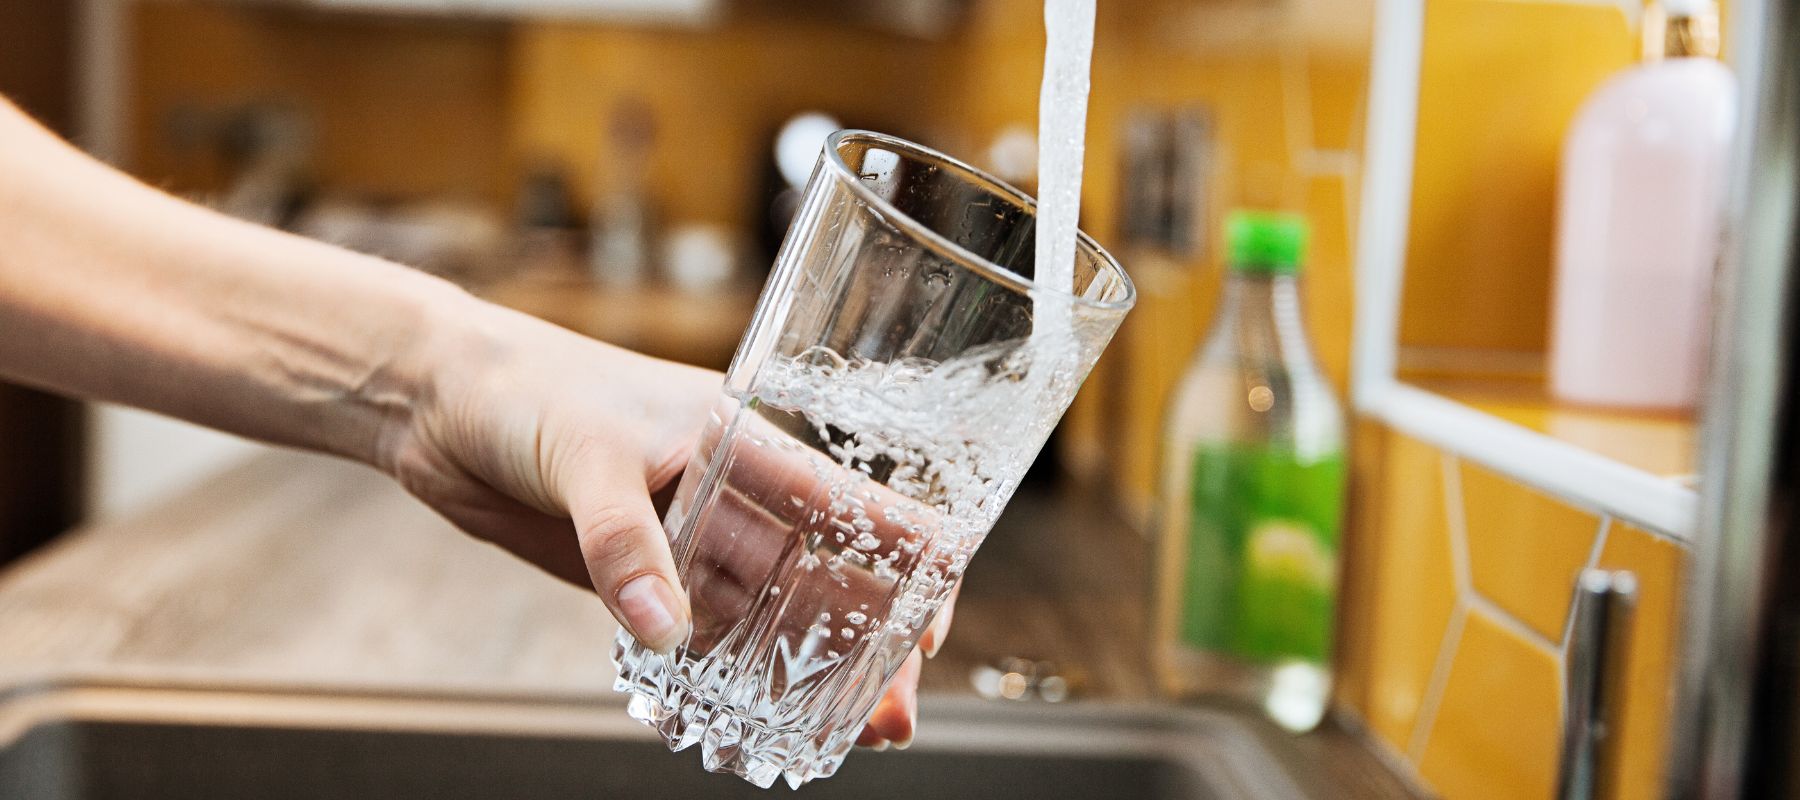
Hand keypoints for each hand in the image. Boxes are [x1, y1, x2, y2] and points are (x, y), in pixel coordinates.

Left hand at [380, 296, 950, 746]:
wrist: (438, 399)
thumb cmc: (525, 388)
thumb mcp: (585, 454)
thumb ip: (624, 540)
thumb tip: (668, 630)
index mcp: (747, 440)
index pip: (854, 504)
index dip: (907, 565)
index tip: (928, 630)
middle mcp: (732, 493)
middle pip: (821, 579)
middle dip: (861, 649)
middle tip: (887, 720)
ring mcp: (686, 538)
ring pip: (764, 617)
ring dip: (797, 676)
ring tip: (833, 739)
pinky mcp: (634, 574)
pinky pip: (691, 635)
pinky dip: (714, 680)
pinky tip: (734, 725)